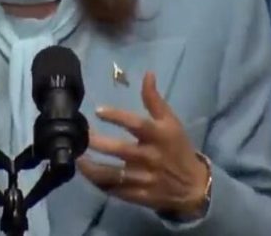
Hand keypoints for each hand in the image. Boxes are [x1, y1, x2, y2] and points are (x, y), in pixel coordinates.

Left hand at [76, 71, 210, 217]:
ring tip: (76, 156)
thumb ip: (154, 99)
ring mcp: (144, 179)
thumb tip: (147, 73)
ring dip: (91, 166)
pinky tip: (87, 173)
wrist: (194, 187)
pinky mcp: (138, 196)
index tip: (98, 110)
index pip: (137, 124)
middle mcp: (150, 157)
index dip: (117, 117)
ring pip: (112, 174)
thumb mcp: (171, 122)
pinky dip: (98, 183)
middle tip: (79, 135)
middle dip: (96, 142)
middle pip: (120, 150)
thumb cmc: (178, 148)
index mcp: (159, 136)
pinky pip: (114, 190)